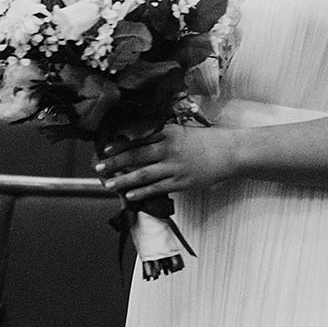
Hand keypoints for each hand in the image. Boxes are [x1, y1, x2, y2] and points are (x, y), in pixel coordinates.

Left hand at [93, 123, 235, 203]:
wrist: (229, 152)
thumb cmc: (204, 140)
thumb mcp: (181, 131)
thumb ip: (162, 134)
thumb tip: (137, 140)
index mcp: (168, 132)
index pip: (138, 138)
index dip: (119, 144)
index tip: (104, 149)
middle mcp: (169, 148)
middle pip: (136, 156)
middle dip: (114, 163)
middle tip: (98, 168)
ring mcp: (175, 167)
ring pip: (143, 174)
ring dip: (123, 180)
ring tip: (108, 184)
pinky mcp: (181, 183)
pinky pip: (157, 188)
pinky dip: (141, 192)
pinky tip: (129, 195)